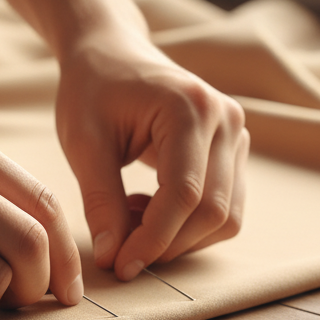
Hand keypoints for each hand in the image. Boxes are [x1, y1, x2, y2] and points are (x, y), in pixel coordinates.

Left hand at [56, 30, 248, 280]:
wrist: (110, 54)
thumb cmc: (92, 90)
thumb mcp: (84, 143)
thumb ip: (100, 201)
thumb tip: (114, 259)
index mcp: (190, 108)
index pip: (185, 194)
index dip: (154, 239)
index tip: (120, 266)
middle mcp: (225, 120)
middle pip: (213, 211)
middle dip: (167, 244)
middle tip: (120, 252)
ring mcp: (236, 134)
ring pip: (226, 216)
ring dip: (179, 237)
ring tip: (128, 218)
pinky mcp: (233, 150)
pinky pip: (225, 207)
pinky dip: (187, 224)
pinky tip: (146, 208)